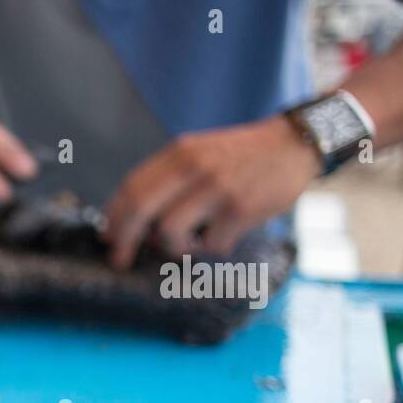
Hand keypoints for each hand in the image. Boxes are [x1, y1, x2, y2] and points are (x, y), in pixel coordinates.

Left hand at [104, 115, 319, 268]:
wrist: (295, 143)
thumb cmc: (240, 156)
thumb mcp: (199, 152)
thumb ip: (168, 179)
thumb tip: (131, 219)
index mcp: (180, 153)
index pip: (132, 186)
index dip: (114, 217)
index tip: (107, 237)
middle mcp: (195, 167)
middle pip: (141, 209)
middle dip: (124, 241)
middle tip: (119, 260)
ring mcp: (217, 189)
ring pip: (170, 233)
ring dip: (173, 249)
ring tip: (189, 243)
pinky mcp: (240, 210)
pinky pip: (210, 245)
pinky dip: (212, 248)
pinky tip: (223, 236)